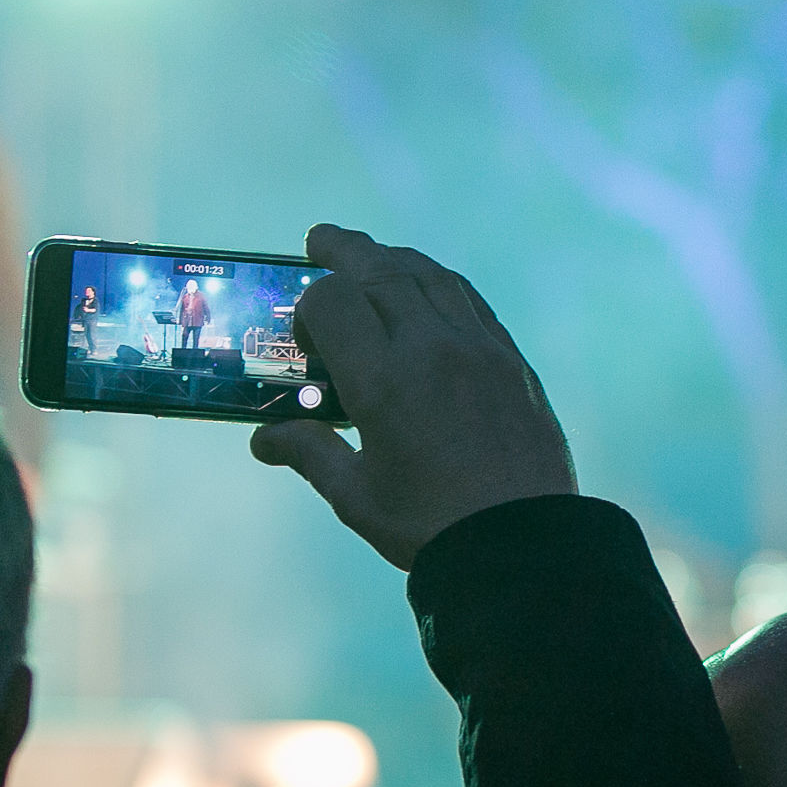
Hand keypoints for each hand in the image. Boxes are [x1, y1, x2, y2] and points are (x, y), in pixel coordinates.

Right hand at [251, 225, 576, 569]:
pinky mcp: (513, 361)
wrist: (523, 545)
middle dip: (344, 251)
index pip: (333, 303)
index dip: (309, 306)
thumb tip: (263, 440)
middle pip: (381, 272)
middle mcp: (432, 349)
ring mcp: (480, 350)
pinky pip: (472, 302)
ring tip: (373, 256)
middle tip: (320, 241)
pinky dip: (441, 284)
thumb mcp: (357, 497)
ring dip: (395, 259)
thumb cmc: (430, 526)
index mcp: (384, 381)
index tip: (306, 338)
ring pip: (432, 277)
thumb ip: (310, 454)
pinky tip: (431, 290)